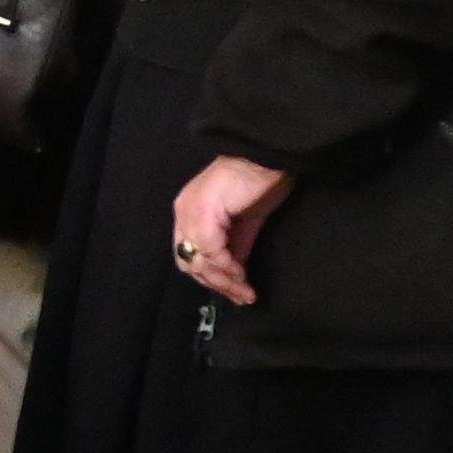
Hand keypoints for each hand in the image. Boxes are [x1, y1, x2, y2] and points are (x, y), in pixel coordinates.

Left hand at [167, 156, 290, 307]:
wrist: (268, 156)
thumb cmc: (260, 182)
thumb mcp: (244, 220)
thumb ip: (234, 245)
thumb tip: (235, 272)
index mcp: (189, 212)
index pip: (189, 255)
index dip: (210, 277)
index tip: (235, 292)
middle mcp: (184, 212)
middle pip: (189, 262)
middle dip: (216, 284)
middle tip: (241, 296)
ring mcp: (190, 211)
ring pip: (198, 261)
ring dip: (223, 281)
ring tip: (245, 291)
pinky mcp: (203, 212)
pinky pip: (210, 251)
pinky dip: (226, 267)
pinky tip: (242, 275)